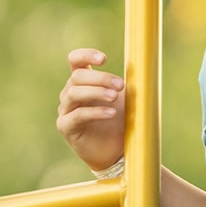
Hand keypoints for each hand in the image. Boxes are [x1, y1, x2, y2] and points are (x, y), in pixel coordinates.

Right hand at [57, 48, 125, 171]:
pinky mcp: (66, 127)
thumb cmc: (119, 121)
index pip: (75, 60)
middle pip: (77, 77)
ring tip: (114, 97)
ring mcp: (65, 110)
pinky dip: (95, 112)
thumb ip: (123, 82)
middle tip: (120, 85)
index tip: (103, 59)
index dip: (85, 55)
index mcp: (82, 82)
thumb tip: (140, 66)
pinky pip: (77, 115)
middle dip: (100, 78)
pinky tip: (111, 113)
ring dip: (96, 92)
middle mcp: (70, 94)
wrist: (116, 151)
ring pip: (74, 93)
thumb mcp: (123, 98)